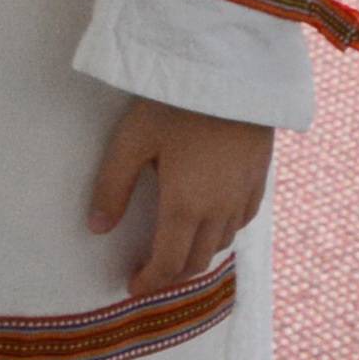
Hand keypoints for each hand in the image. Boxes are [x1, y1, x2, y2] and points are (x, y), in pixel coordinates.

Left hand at [90, 99, 274, 300]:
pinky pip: (243, 220)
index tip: (134, 287)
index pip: (168, 263)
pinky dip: (224, 231)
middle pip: (198, 261)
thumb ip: (114, 186)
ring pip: (222, 242)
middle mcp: (219, 211)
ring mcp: (244, 196)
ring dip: (199, 253)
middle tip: (151, 272)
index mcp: (185, 207)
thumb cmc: (176, 103)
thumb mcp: (133, 139)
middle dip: (172, 273)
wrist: (235, 72)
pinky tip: (213, 219)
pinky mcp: (260, 177)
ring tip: (178, 247)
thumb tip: (98, 227)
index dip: (150, 281)